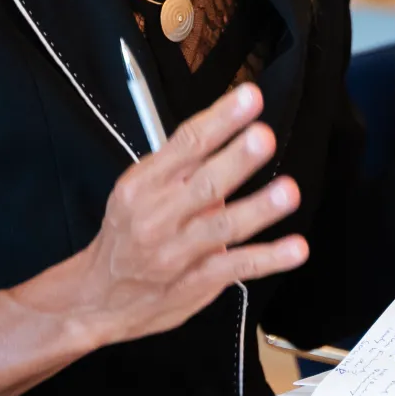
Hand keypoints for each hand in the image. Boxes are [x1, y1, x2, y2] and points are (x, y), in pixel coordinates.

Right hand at [60, 84, 306, 349]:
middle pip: (205, 183)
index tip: (250, 98)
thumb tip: (229, 128)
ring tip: (288, 191)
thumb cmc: (128, 234)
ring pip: (223, 226)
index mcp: (146, 184)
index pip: (187, 144)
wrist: (98, 297)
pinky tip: (296, 248)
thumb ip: (180, 165)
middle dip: (237, 160)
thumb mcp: (140, 190)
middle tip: (264, 137)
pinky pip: (237, 267)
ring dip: (258, 209)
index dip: (221, 120)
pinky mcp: (197, 282)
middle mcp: (160, 215)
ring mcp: (178, 251)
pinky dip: (268, 258)